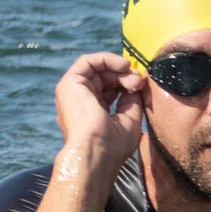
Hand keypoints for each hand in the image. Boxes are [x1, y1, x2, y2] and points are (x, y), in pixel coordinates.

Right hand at [52, 50, 146, 179]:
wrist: (96, 152)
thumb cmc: (112, 146)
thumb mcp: (129, 120)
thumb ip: (131, 101)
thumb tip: (136, 83)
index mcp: (91, 113)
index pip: (110, 90)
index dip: (126, 83)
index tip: (142, 86)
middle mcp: (80, 102)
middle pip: (104, 78)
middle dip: (125, 76)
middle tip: (139, 82)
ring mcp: (72, 93)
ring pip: (97, 69)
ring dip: (119, 69)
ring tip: (133, 77)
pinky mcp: (68, 84)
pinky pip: (87, 61)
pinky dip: (107, 59)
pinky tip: (123, 65)